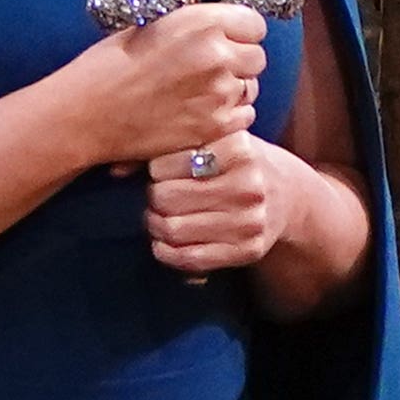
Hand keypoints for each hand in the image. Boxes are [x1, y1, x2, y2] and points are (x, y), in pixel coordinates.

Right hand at [48, 0, 262, 188]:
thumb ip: (191, 22)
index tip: (227, 38)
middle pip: (257, 57)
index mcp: (201, 22)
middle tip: (212, 67)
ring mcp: (219, 94)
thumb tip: (215, 17)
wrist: (86, 114)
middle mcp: (217, 55)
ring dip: (234, 88)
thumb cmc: (107, 66)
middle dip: (239, 60)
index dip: (241, 31)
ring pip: (250, 88)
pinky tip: (200, 112)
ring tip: (201, 92)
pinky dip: (229, 115)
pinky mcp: (214, 127)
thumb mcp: (149, 24)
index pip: (254, 23)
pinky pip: (244, 116)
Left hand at [142, 141, 293, 280]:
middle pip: (165, 197)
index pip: (165, 162)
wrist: (284, 194)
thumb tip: (115, 169)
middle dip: (152, 198)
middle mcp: (248, 184)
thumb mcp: (210, 141)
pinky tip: (164, 242)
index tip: (160, 171)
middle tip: (156, 196)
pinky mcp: (248, 250)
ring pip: (173, 229)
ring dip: (155, 225)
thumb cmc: (231, 162)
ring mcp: (250, 220)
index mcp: (238, 147)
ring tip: (159, 217)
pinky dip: (165, 252)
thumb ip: (164, 147)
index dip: (154, 169)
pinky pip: (189, 258)